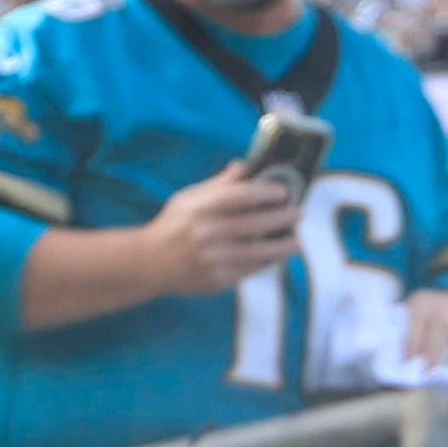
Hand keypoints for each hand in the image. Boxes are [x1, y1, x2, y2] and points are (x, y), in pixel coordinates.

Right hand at [134, 161, 308, 299]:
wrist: (149, 264)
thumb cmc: (172, 225)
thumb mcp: (190, 198)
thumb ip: (220, 184)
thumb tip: (246, 166)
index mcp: (203, 208)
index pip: (243, 196)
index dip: (268, 192)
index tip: (284, 191)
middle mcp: (209, 233)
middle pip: (255, 224)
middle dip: (281, 218)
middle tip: (298, 213)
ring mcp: (214, 259)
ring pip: (258, 252)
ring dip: (281, 246)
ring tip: (296, 242)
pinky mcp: (217, 279)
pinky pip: (250, 270)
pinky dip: (266, 263)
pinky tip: (276, 257)